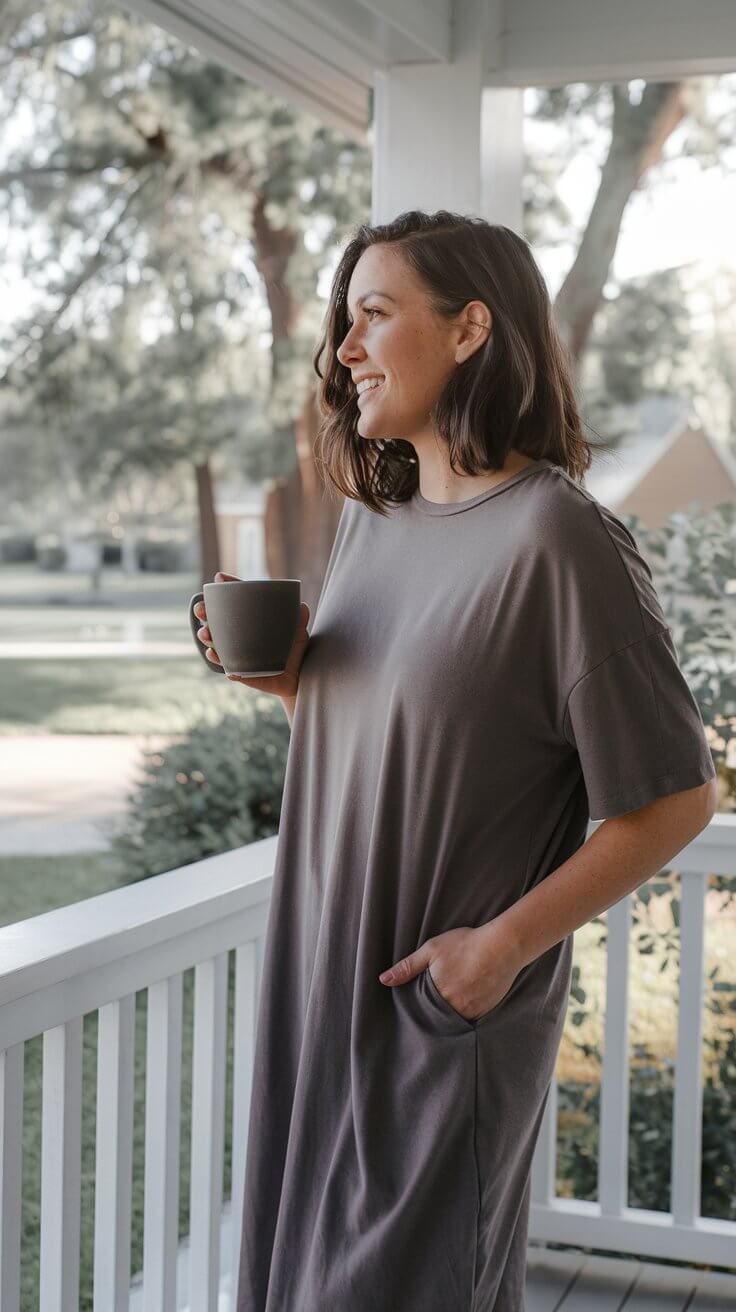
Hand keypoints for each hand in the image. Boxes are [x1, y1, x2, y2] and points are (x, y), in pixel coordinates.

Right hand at [193, 571, 310, 699]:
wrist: (301, 677)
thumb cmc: (295, 650)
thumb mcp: (299, 631)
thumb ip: (300, 619)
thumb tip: (301, 606)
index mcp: (251, 622)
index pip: (236, 602)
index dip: (226, 588)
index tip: (219, 577)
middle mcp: (240, 637)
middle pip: (217, 623)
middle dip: (204, 614)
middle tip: (201, 609)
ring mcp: (239, 656)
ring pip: (218, 646)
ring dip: (207, 639)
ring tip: (205, 634)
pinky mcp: (244, 674)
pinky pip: (230, 669)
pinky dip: (222, 663)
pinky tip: (215, 655)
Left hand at [378, 923, 521, 1022]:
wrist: (502, 947)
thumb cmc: (466, 944)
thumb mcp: (431, 950)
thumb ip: (407, 967)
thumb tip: (383, 980)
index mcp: (436, 994)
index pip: (419, 1010)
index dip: (416, 1009)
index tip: (412, 1009)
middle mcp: (452, 1008)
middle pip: (436, 1017)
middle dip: (431, 1015)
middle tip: (432, 1007)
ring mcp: (470, 1011)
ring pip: (453, 1020)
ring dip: (448, 1015)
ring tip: (448, 1005)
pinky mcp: (485, 1011)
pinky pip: (470, 1019)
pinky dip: (465, 1014)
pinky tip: (465, 1002)